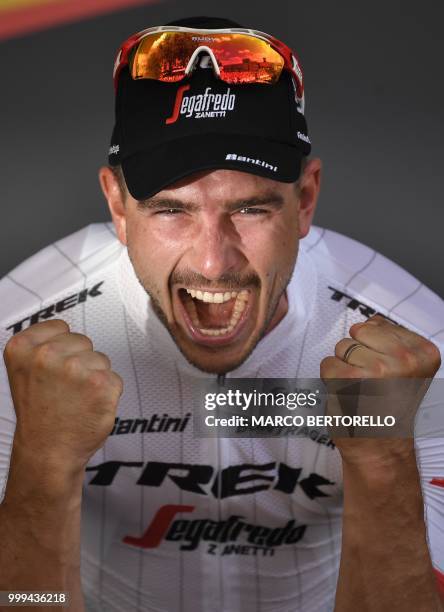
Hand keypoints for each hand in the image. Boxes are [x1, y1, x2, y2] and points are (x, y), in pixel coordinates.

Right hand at [4, 319, 122, 471]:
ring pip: (101, 359)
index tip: (52, 371)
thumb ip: (42, 345)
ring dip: (94, 378)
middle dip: (80, 362)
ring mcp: (75, 368)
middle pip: (83, 341)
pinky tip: (89, 407)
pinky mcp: (100, 383)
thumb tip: (67, 330)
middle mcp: (46, 354)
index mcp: (22, 347)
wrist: (48, 453)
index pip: (60, 327)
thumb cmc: (40, 414)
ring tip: (75, 400)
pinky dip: (108, 393)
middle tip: (63, 390)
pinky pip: (114, 378)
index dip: (62, 349)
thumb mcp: (24, 371)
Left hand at [320, 315, 440, 462]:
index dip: (373, 348)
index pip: (377, 325)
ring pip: (341, 347)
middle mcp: (403, 359)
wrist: (380, 448)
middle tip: (370, 383)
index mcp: (422, 352)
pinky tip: (348, 396)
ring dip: (344, 367)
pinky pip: (328, 364)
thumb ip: (388, 340)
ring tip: (360, 389)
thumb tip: (371, 321)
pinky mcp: (350, 380)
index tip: (384, 373)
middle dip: (357, 355)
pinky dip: (331, 380)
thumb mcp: (402, 369)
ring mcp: (377, 368)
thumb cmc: (387, 410)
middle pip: (357, 333)